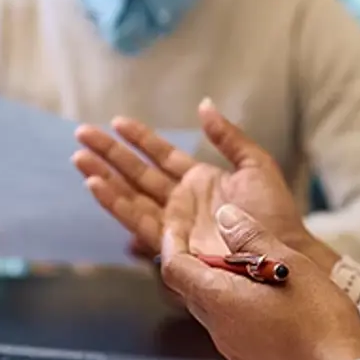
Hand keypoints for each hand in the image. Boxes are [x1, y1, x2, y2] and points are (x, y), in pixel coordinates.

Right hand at [73, 99, 333, 268]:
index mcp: (200, 181)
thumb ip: (228, 136)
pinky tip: (95, 185)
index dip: (139, 138)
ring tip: (79, 159)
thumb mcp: (255, 164)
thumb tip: (204, 105)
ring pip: (129, 195)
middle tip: (82, 134)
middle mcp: (181, 201)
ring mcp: (173, 222)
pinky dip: (113, 202)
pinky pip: (136, 219)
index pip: (161, 155)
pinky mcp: (170, 242)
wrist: (280, 253)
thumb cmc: (274, 214)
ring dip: (103, 176)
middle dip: (109, 154)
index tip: (116, 122)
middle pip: (137, 173)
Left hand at [159, 202, 359, 359]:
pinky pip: (236, 331)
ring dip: (229, 288)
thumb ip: (250, 238)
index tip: (180, 228)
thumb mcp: (288, 262)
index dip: (173, 243)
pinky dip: (244, 311)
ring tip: (264, 273)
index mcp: (220, 301)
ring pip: (216, 310)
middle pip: (194, 289)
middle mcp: (219, 330)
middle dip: (207, 264)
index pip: (174, 268)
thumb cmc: (319, 322)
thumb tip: (226, 218)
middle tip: (234, 246)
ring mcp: (235, 352)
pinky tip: (276, 304)